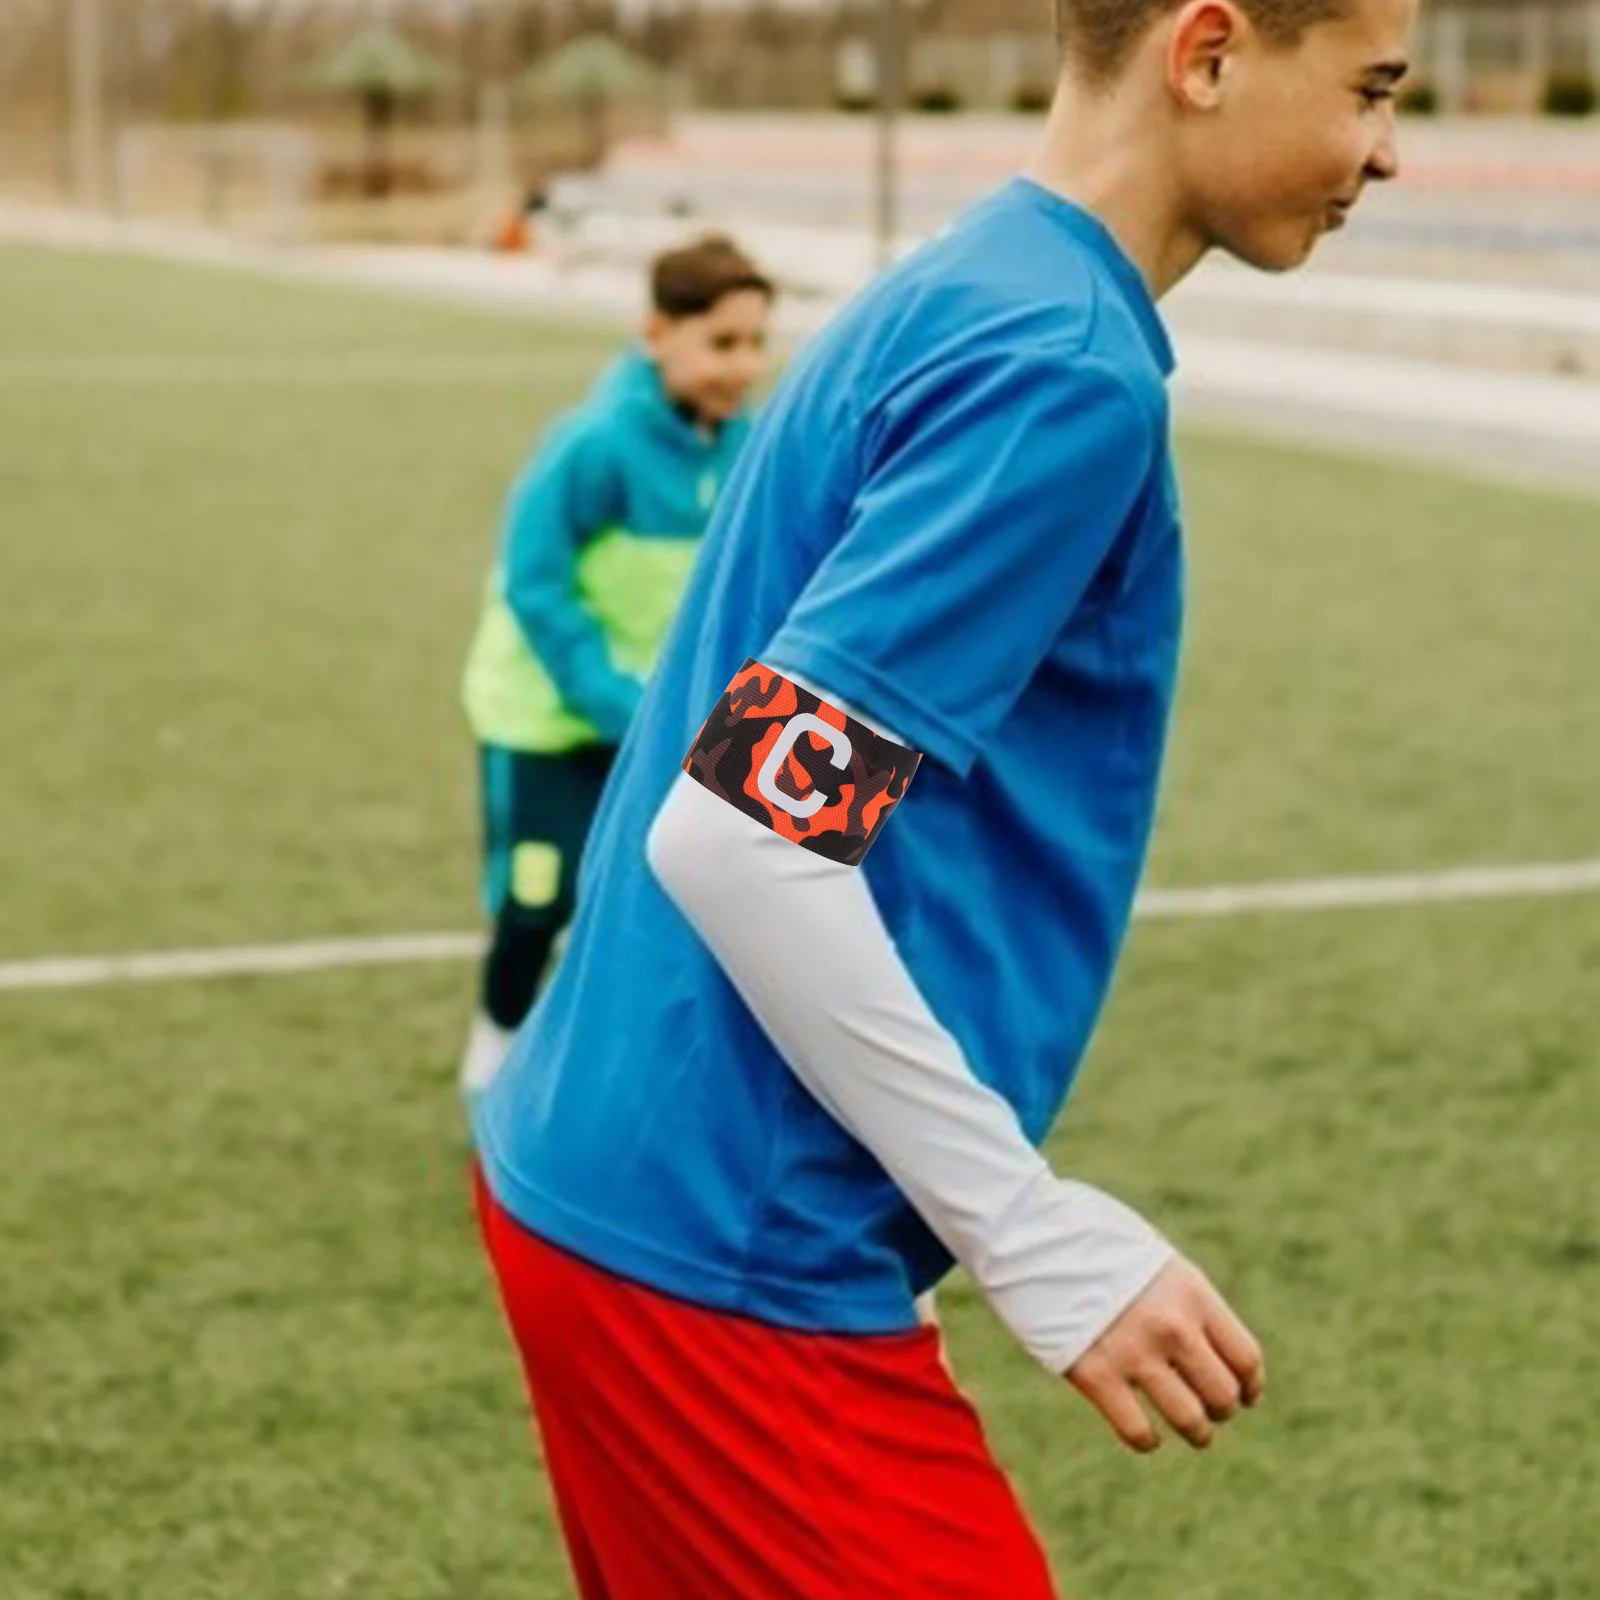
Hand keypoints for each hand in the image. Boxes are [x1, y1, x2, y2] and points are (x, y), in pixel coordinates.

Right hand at [1066, 1257, 1264, 1452]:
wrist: (1034, 1234)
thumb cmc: (1096, 1244)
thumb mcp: (1156, 1261)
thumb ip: (1185, 1302)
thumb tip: (1209, 1349)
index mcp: (1191, 1292)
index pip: (1245, 1358)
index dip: (1249, 1385)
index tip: (1244, 1395)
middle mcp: (1170, 1325)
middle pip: (1223, 1394)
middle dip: (1221, 1409)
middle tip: (1209, 1409)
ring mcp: (1132, 1352)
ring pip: (1189, 1420)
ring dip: (1197, 1433)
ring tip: (1192, 1431)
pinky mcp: (1094, 1375)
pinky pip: (1138, 1432)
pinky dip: (1147, 1440)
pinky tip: (1145, 1432)